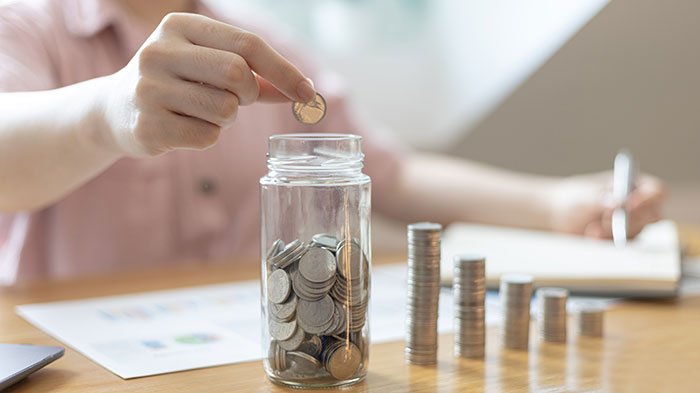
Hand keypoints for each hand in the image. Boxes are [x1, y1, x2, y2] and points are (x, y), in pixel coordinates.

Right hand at [99, 13, 315, 156]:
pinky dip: (208, 136)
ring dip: (227, 118)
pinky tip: (184, 127)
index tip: (308, 93)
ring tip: (202, 111)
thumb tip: (305, 92)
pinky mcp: (148, 126)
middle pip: (238, 74)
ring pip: (225, 110)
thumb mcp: (210, 66)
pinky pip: (207, 136)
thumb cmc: (177, 83)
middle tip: (238, 99)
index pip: (247, 44)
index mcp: (179, 25)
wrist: (114, 110)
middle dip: (250, 93)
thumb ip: (256, 75)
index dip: (284, 70)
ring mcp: (149, 89)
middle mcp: (159, 51)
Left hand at [548, 171, 665, 238]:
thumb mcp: (585, 196)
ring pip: (637, 233)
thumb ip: (601, 199)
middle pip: (652, 216)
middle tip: (605, 221)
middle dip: (628, 220)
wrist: (560, 214)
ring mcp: (632, 224)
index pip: (656, 191)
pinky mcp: (622, 240)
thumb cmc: (575, 197)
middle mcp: (639, 205)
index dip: (647, 199)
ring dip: (614, 233)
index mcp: (634, 185)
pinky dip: (607, 242)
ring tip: (591, 230)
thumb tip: (618, 203)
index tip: (627, 206)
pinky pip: (623, 246)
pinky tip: (590, 236)